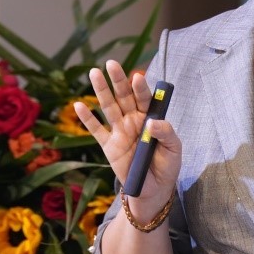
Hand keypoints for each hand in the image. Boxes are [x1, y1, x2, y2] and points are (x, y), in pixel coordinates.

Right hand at [74, 61, 181, 211]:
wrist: (153, 189)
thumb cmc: (166, 165)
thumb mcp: (174, 150)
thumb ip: (167, 134)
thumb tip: (153, 123)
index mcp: (150, 118)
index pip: (144, 98)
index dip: (140, 88)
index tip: (137, 77)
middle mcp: (133, 120)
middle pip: (124, 97)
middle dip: (118, 80)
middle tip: (112, 64)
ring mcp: (119, 132)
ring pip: (108, 107)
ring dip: (101, 91)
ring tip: (94, 73)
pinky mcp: (109, 146)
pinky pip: (96, 130)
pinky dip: (87, 119)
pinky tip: (79, 105)